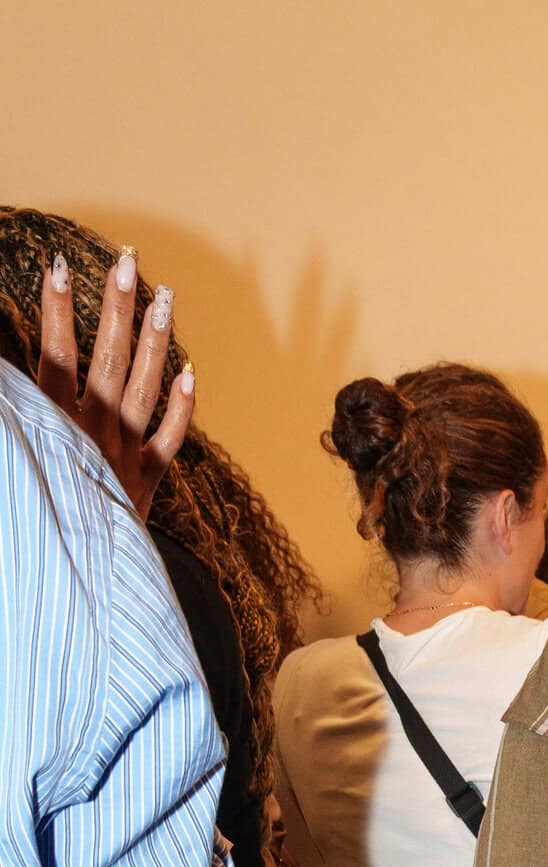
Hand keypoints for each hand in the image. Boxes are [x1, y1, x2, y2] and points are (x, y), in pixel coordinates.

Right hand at [35, 246, 194, 520]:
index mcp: (53, 426)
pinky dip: (180, 408)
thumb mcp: (18, 461)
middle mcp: (92, 434)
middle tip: (128, 263)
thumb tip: (10, 378)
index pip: (54, 355)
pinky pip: (169, 442)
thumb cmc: (36, 516)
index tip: (59, 266)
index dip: (56, 310)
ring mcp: (123, 457)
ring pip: (144, 390)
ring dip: (154, 342)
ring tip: (164, 298)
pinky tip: (190, 372)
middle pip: (108, 361)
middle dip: (117, 309)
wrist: (73, 582)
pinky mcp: (144, 485)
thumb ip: (17, 414)